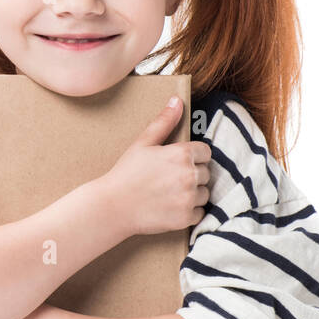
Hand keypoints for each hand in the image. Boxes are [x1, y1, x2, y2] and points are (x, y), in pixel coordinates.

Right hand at [101, 95, 211, 235]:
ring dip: (193, 195)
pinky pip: (200, 213)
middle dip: (192, 176)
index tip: (176, 164)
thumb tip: (177, 100)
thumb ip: (164, 121)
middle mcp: (190, 175)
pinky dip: (189, 212)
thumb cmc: (126, 173)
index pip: (205, 152)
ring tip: (169, 194)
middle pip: (206, 173)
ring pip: (204, 194)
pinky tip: (171, 207)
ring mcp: (189, 198)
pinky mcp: (186, 218)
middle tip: (169, 180)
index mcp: (182, 154)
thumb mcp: (143, 143)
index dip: (192, 157)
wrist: (113, 206)